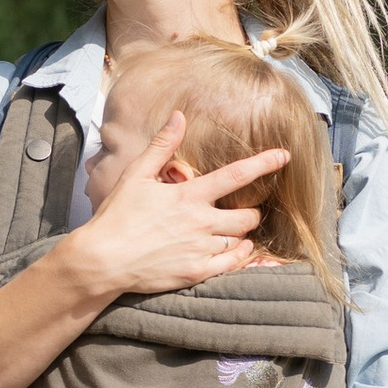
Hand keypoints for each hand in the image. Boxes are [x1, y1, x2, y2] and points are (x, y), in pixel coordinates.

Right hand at [64, 116, 289, 303]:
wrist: (102, 260)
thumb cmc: (117, 216)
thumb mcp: (136, 175)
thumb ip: (162, 145)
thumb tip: (179, 115)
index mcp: (188, 195)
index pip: (236, 175)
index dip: (264, 163)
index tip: (285, 155)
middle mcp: (200, 222)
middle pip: (247, 215)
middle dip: (252, 211)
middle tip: (245, 211)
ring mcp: (200, 249)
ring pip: (240, 239)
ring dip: (242, 233)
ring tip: (234, 230)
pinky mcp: (196, 272)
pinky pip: (232, 263)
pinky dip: (240, 255)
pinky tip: (236, 250)